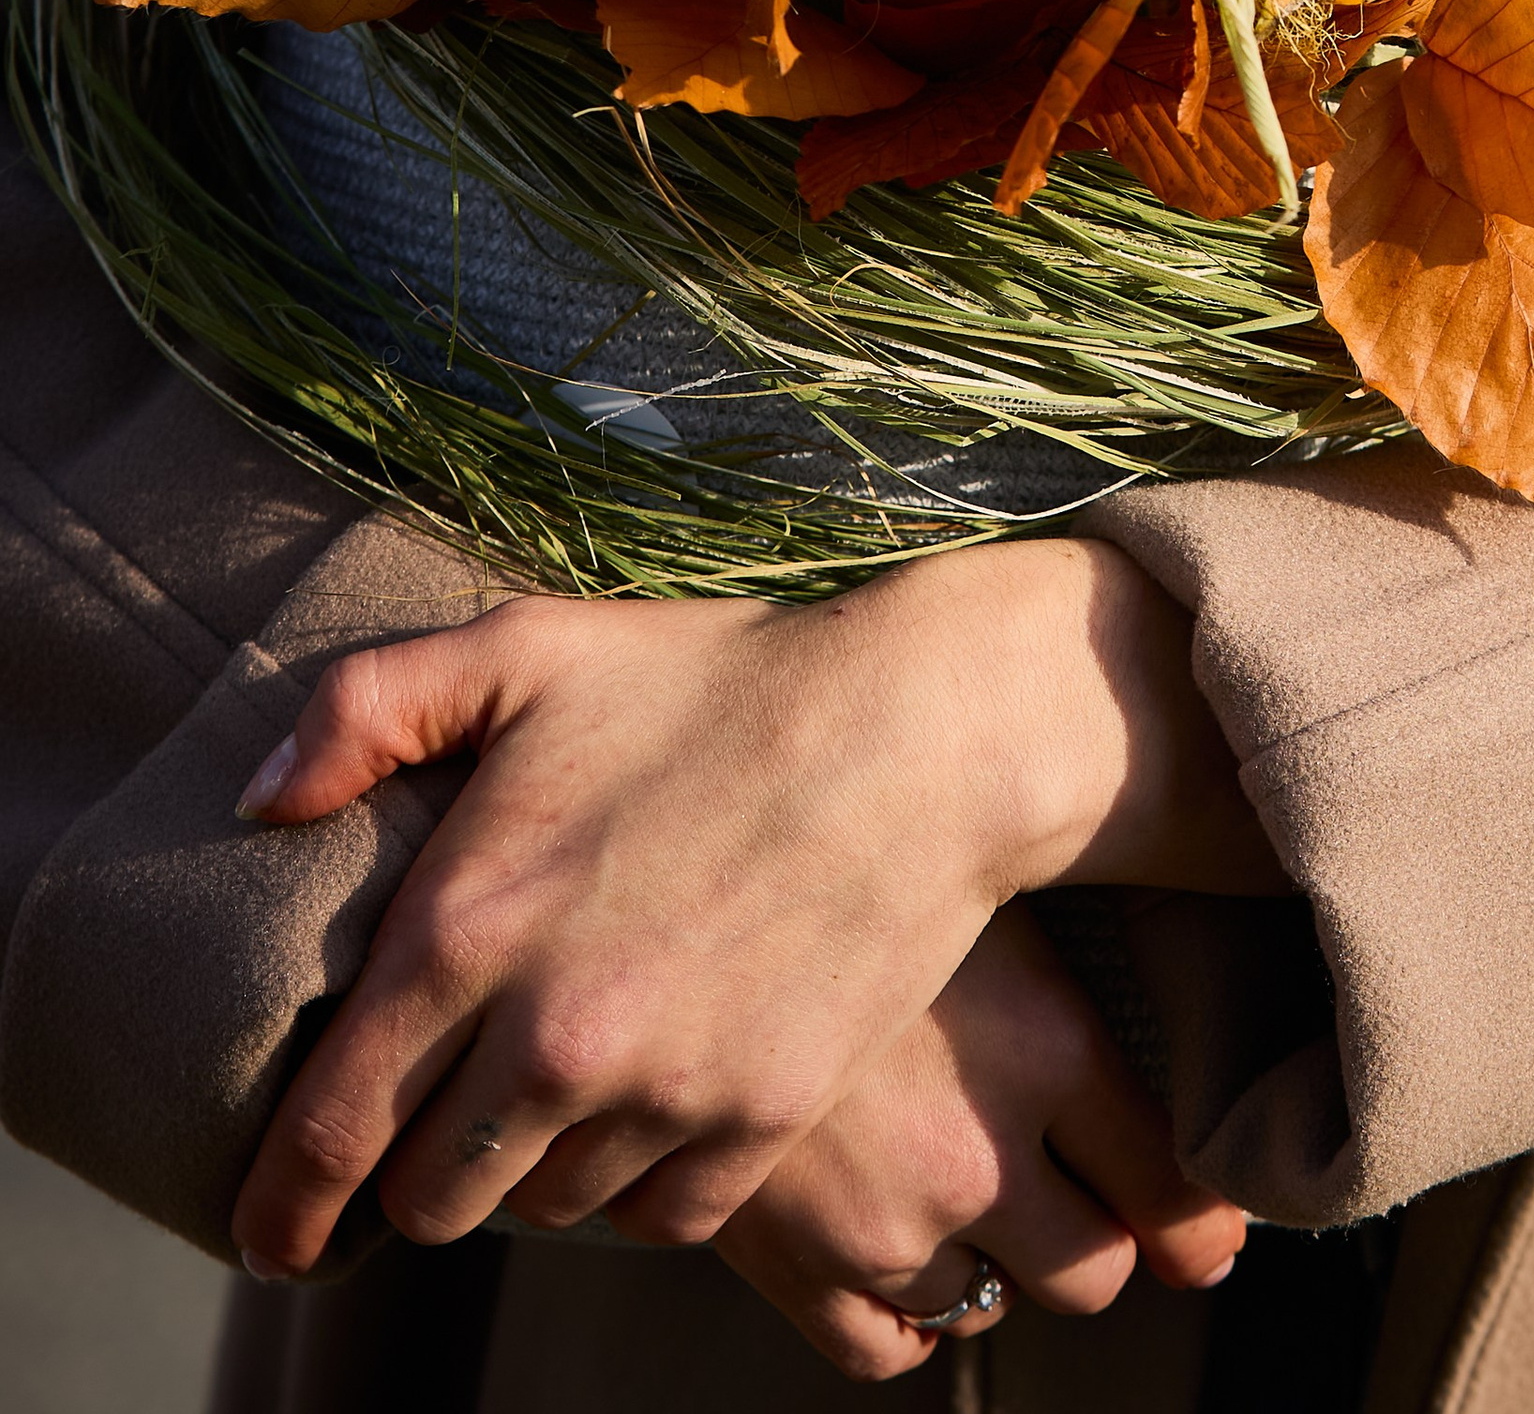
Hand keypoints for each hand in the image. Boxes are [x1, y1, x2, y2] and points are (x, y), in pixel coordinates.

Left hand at [231, 542, 1277, 1279]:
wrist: (922, 734)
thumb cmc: (717, 681)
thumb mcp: (529, 648)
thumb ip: (366, 709)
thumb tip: (259, 801)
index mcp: (466, 931)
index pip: (329, 1134)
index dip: (281, 1206)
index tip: (271, 1236)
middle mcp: (549, 1039)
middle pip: (428, 1201)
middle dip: (416, 1169)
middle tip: (443, 1112)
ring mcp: (660, 1094)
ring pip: (542, 1210)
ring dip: (534, 1164)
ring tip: (567, 1073)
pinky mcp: (755, 1125)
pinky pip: (655, 1217)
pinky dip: (642, 1175)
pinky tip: (657, 1087)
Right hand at [706, 908, 1243, 1384]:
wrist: (673, 894)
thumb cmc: (849, 849)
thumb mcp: (987, 869)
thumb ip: (1080, 934)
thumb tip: (1189, 902)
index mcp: (1049, 1048)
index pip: (1173, 1194)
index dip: (1200, 1223)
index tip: (1206, 1233)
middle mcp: (976, 1157)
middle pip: (1094, 1274)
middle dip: (1093, 1237)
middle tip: (1070, 1184)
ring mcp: (880, 1225)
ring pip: (989, 1310)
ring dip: (989, 1259)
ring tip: (954, 1171)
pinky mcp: (792, 1267)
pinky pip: (886, 1348)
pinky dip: (904, 1311)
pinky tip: (896, 1238)